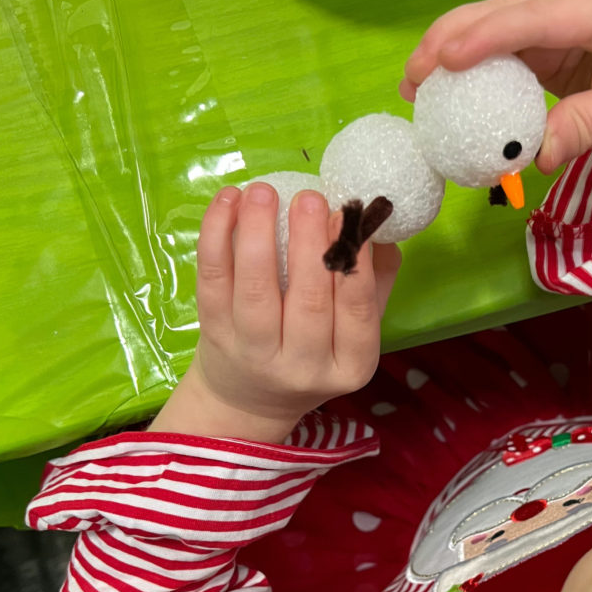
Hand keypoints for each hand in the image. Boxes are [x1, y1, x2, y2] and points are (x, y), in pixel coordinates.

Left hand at [150, 183, 401, 442]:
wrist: (249, 400)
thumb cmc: (314, 353)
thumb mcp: (355, 332)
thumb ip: (375, 282)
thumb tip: (379, 225)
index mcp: (351, 364)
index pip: (358, 311)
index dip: (354, 263)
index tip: (349, 218)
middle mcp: (302, 367)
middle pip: (308, 302)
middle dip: (309, 244)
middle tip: (310, 198)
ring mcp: (253, 354)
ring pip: (256, 291)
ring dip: (258, 234)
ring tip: (264, 191)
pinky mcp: (214, 335)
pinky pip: (212, 281)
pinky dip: (216, 237)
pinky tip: (228, 201)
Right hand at [401, 0, 591, 213]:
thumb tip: (537, 155)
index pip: (537, 16)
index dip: (488, 35)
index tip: (446, 60)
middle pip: (502, 10)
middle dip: (450, 39)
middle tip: (411, 81)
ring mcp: (556, 5)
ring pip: (492, 20)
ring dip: (450, 49)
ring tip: (414, 86)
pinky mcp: (544, 26)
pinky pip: (499, 39)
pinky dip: (469, 61)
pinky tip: (443, 87)